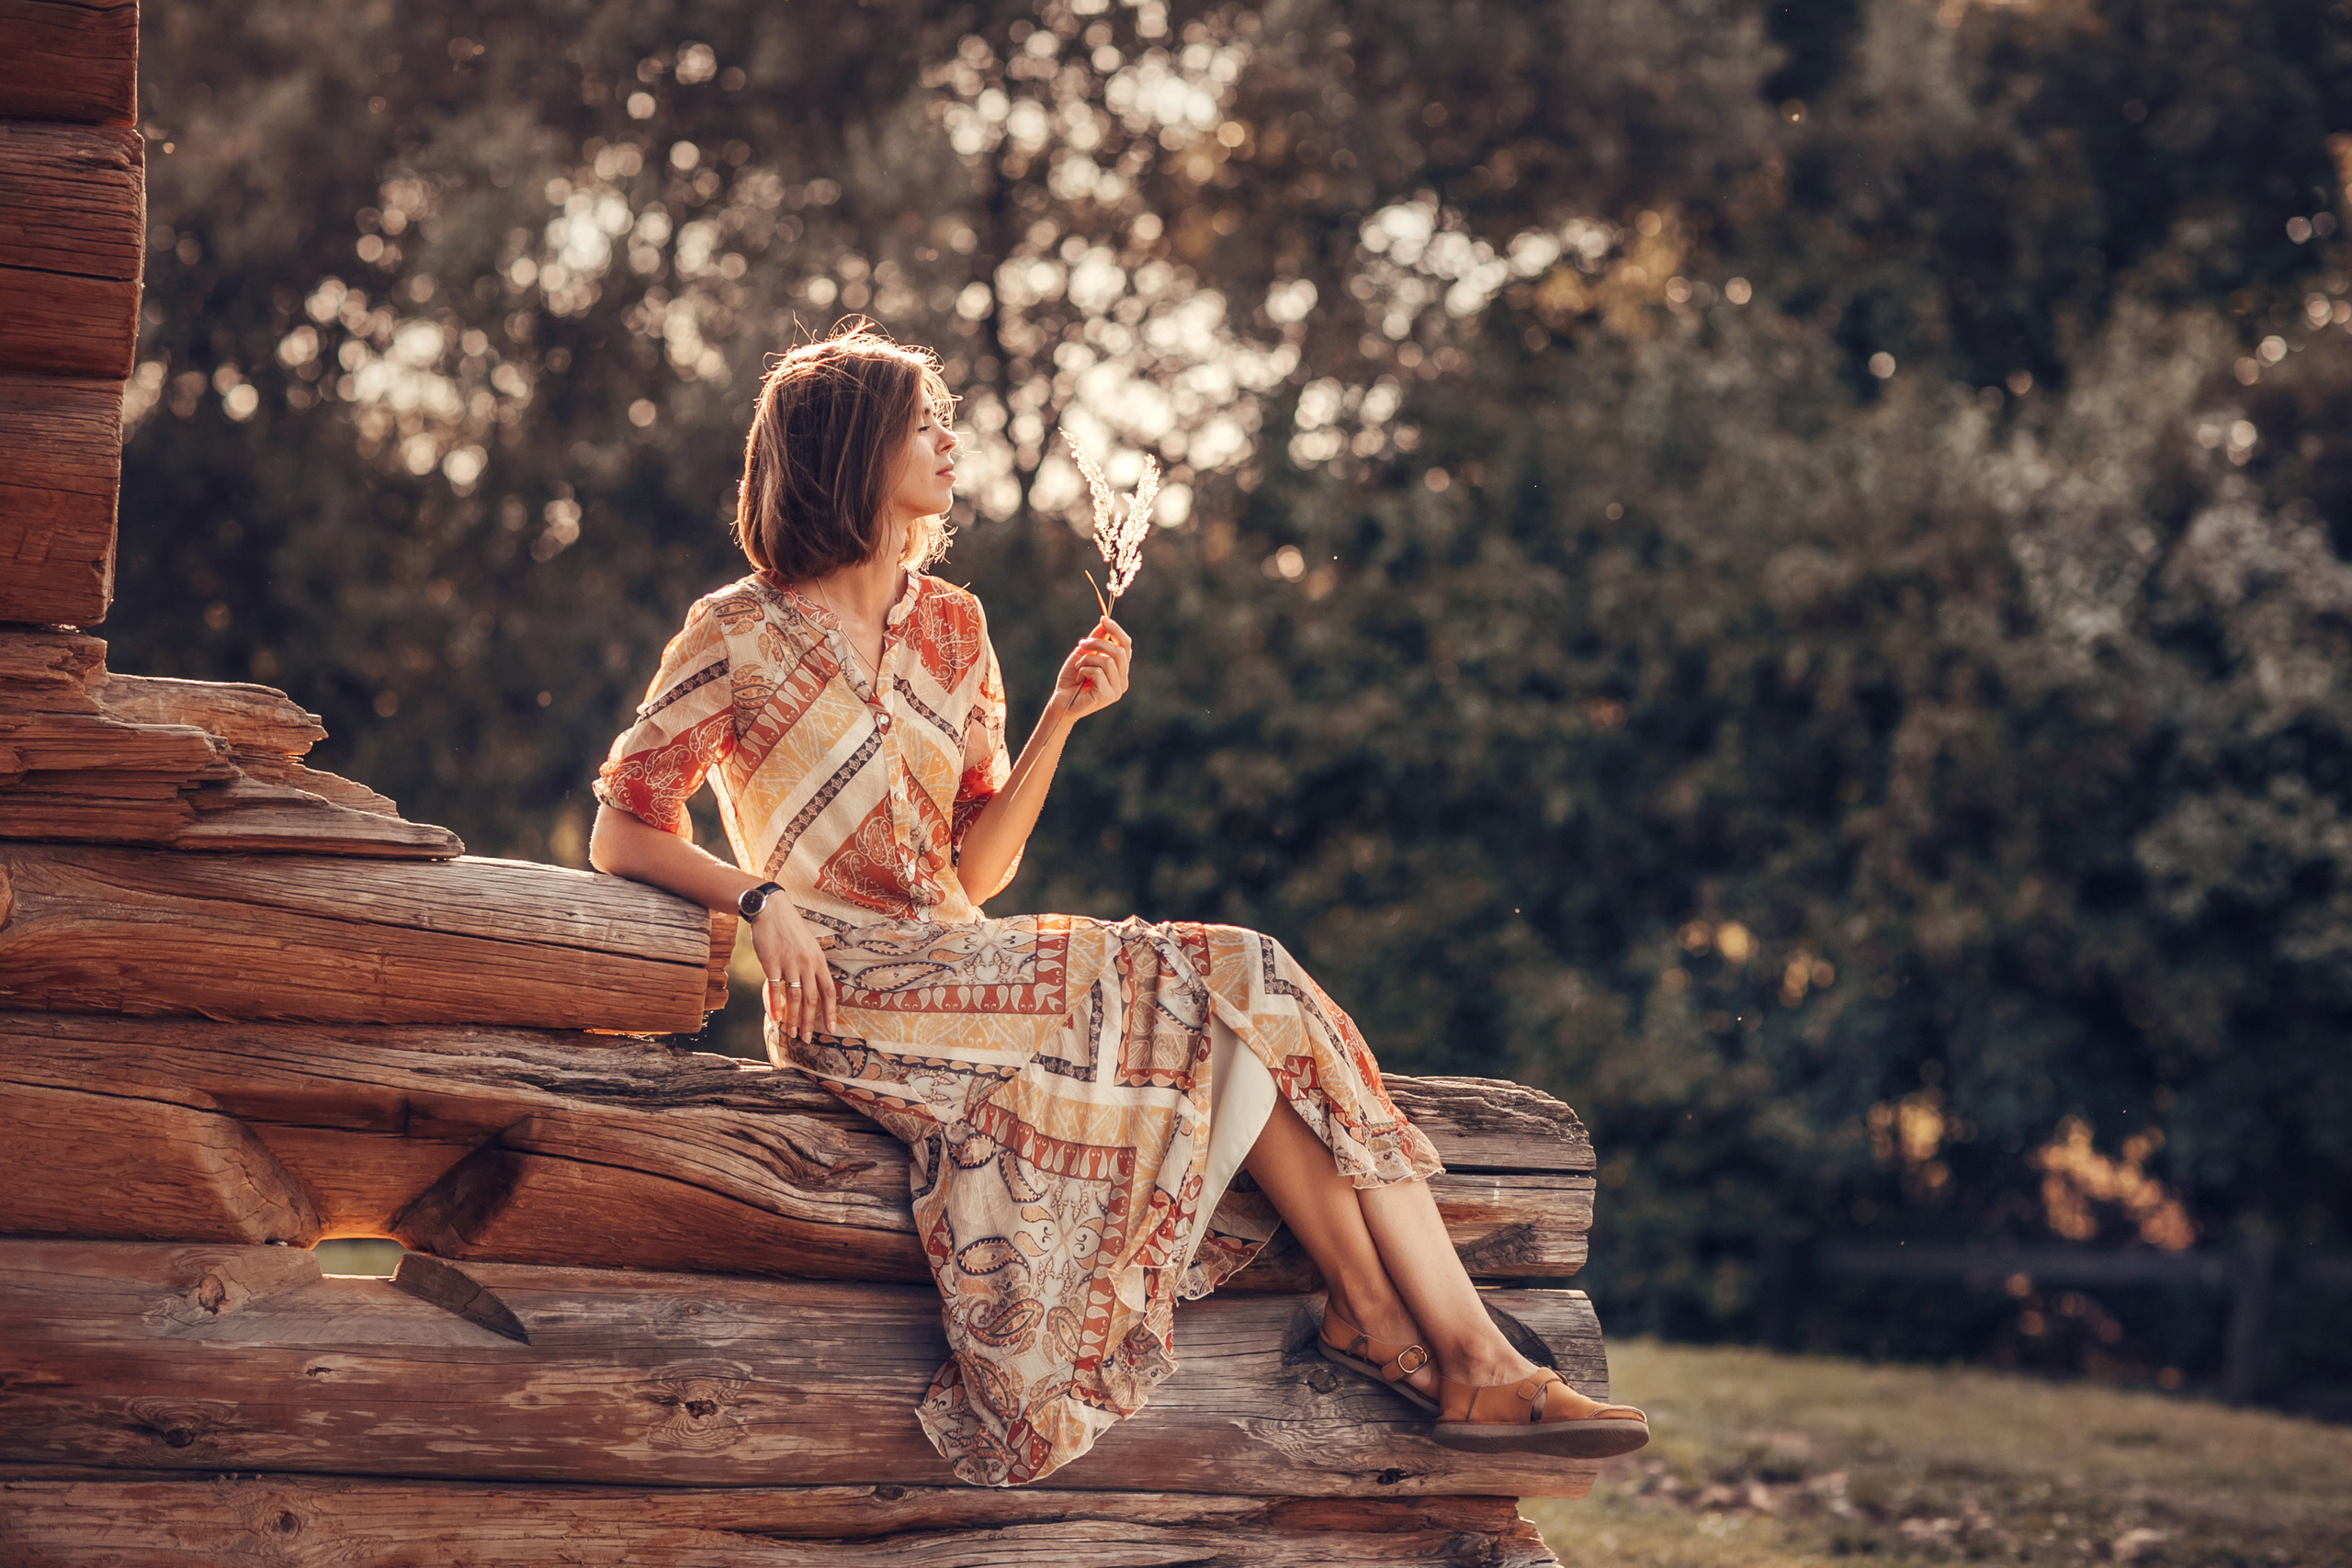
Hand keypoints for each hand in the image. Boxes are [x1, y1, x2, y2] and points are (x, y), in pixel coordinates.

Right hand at [749, 892, 839, 1042]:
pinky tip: (776, 1018)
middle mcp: (807, 964)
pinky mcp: (771, 964)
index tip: (831, 1029)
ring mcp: (789, 964)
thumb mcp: (810, 945)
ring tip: (791, 1034)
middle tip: (807, 1039)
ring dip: (793, 1019)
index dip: (831, 1012)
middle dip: (810, 1022)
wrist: (771, 910)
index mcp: (819, 960)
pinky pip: (774, 989)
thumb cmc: (790, 928)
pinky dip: (775, 1005)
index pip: (829, 991)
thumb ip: (813, 965)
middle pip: (811, 1000)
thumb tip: (816, 987)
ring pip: (794, 998)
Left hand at [1052, 615, 1131, 720]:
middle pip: (1119, 651)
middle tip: (1082, 645)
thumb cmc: (1071, 679)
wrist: (1060, 701)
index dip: (1116, 630)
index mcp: (1120, 670)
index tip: (1103, 619)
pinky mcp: (1108, 696)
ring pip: (1107, 661)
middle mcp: (1122, 680)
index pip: (1126, 645)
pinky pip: (1098, 672)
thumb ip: (1096, 640)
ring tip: (1078, 667)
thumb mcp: (1083, 654)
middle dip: (1098, 644)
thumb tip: (1104, 622)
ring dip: (1087, 660)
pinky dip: (1084, 670)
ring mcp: (1117, 690)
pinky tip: (1079, 678)